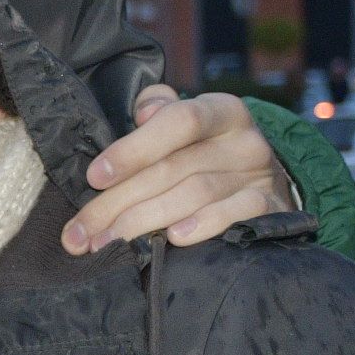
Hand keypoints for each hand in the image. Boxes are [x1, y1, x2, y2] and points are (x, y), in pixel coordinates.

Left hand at [63, 86, 294, 253]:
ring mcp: (259, 175)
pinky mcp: (272, 206)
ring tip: (109, 244)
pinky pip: (237, 215)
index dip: (133, 148)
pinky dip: (204, 225)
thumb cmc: (208, 151)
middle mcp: (243, 140)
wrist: (268, 182)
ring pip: (196, 194)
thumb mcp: (186, 122)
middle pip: (174, 168)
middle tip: (82, 233)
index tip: (94, 177)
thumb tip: (143, 113)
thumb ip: (158, 109)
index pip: (177, 121)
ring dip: (146, 222)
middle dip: (120, 202)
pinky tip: (173, 240)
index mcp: (221, 110)